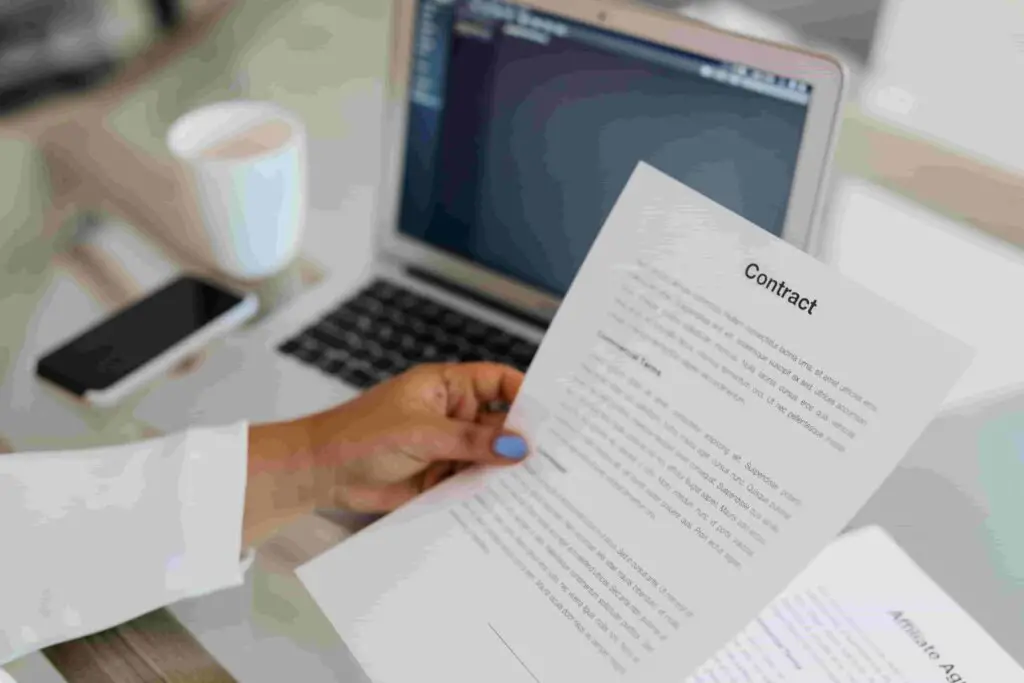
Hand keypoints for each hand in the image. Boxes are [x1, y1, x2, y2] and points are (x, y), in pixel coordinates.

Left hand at [243, 363, 528, 544]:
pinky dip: (488, 491)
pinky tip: (509, 501)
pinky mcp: (441, 477)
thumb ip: (472, 442)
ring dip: (506, 469)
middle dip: (522, 438)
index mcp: (447, 386)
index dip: (525, 395)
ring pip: (489, 456)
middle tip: (555, 456)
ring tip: (539, 484)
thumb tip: (519, 447)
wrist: (321, 473)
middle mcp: (453, 414)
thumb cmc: (360, 436)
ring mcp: (447, 446)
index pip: (499, 382)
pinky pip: (473, 482)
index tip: (551, 416)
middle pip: (500, 422)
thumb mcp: (421, 433)